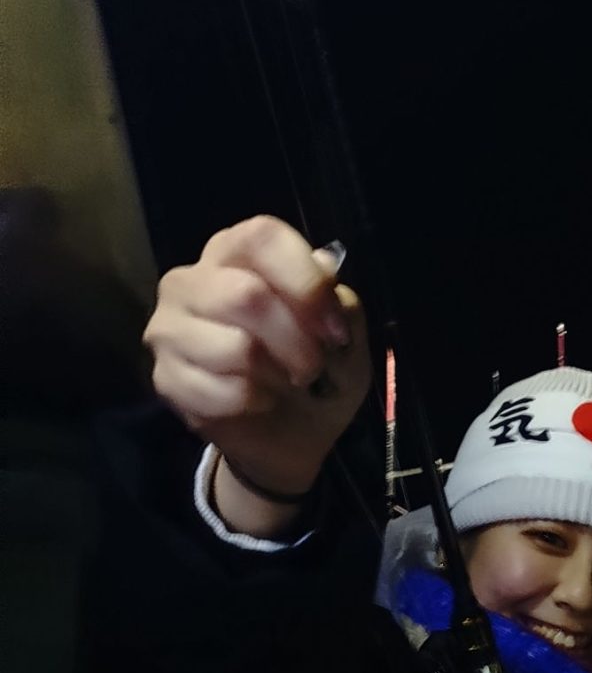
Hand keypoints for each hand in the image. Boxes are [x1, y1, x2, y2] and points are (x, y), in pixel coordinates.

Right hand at [143, 215, 370, 524]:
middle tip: (314, 367)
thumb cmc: (319, 371)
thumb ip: (339, 304)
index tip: (334, 329)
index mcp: (235, 252)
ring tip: (285, 382)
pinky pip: (221, 391)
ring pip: (236, 347)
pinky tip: (259, 401)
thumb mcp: (345, 335)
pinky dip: (256, 403)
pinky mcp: (166, 377)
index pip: (261, 237)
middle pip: (246, 295)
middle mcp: (192, 280)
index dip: (306, 283)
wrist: (293, 434)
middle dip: (296, 341)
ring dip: (277, 375)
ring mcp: (170, 328)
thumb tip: (325, 285)